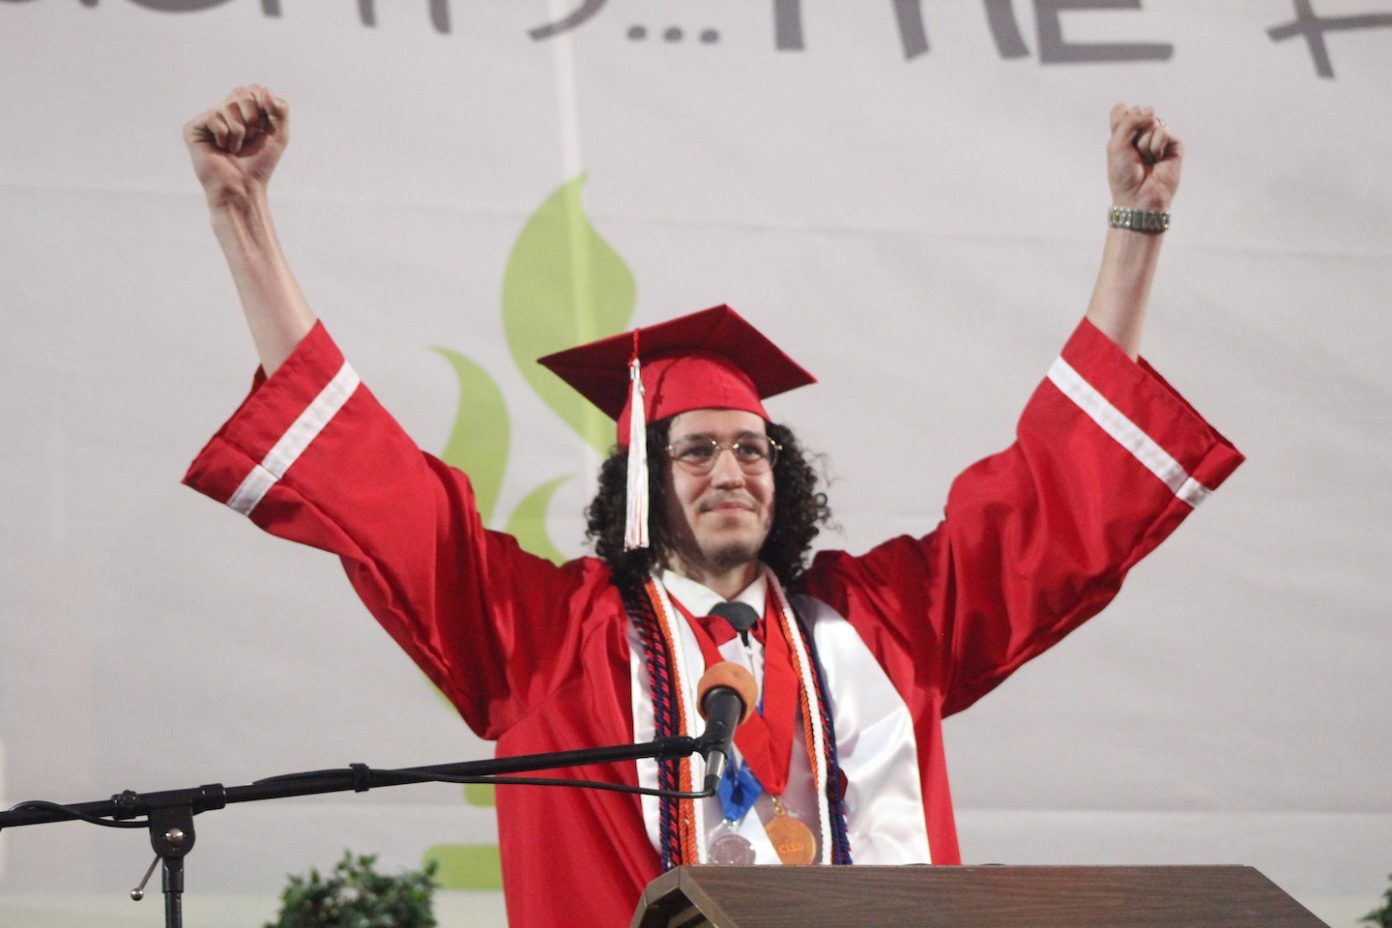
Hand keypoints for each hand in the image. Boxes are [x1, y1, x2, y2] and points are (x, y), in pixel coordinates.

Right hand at [183, 85, 288, 206]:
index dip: (264, 109)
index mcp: (243, 109)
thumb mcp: (279, 135)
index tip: (262, 132)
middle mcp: (224, 110)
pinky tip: (221, 149)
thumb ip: (280, 110)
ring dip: (240, 132)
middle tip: (248, 140)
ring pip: (229, 106)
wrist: (243, 188)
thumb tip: (265, 90)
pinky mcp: (194, 127)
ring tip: (235, 148)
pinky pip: (215, 117)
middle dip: (253, 120)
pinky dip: (225, 136)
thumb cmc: (259, 164)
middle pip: (243, 93)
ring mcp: (208, 118)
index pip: (255, 90)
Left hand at [1106, 103, 1180, 210]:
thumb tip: (1151, 110)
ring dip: (1144, 144)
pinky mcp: (1174, 144)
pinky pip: (1163, 132)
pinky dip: (1156, 146)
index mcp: (1124, 132)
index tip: (1120, 142)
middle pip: (1137, 113)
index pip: (1121, 110)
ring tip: (1146, 160)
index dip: (1121, 121)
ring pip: (1151, 123)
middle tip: (1133, 155)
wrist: (1138, 197)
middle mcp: (1142, 132)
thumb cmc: (1123, 175)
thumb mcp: (1116, 144)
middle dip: (1133, 136)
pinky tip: (1157, 160)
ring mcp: (1158, 137)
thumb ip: (1129, 121)